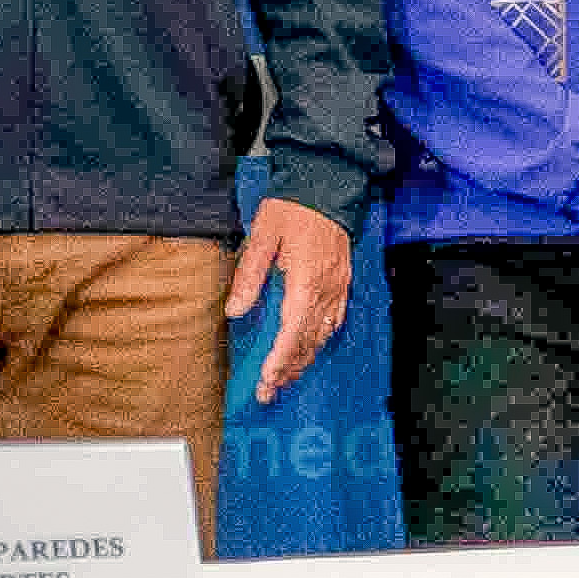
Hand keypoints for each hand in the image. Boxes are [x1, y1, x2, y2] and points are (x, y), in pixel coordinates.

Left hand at [231, 200, 356, 402]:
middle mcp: (326, 290)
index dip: (279, 360)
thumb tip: (236, 311)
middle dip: (287, 370)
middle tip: (267, 393)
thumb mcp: (262, 236)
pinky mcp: (342, 283)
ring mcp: (338, 288)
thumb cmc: (292, 207)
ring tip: (283, 380)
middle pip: (308, 341)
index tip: (266, 381)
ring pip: (322, 335)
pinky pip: (334, 321)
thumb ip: (249, 275)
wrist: (327, 183)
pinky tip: (309, 350)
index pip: (292, 332)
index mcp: (305, 280)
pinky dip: (319, 341)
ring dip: (303, 360)